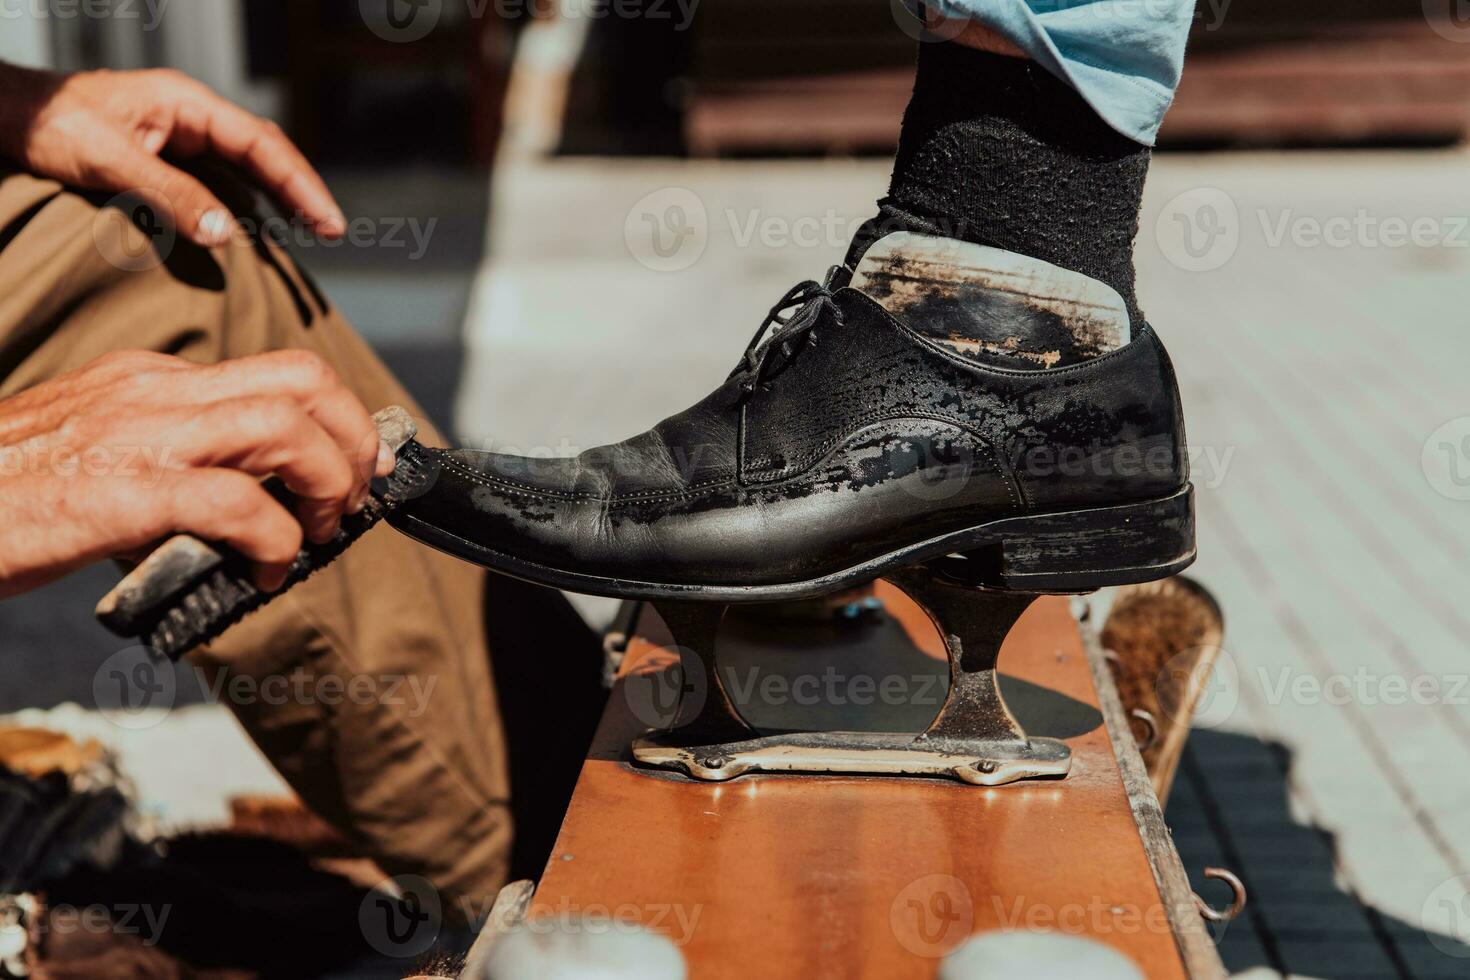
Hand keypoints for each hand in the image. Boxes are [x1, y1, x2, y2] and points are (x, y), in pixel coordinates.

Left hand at [0, 63, 344, 247]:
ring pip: (248, 166)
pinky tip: (262, 227)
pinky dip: (250, 203)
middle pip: (266, 153)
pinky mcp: (167, 157)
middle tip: (335, 231)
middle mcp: (191, 117)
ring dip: (282, 197)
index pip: (262, 145)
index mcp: (187, 105)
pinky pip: (222, 179)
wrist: (7, 113)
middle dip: (303, 190)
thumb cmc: (49, 125)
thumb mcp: (108, 160)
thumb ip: (169, 193)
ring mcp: (180, 136)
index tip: (330, 222)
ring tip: (315, 231)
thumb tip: (228, 233)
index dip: (301, 183)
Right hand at [0, 350, 394, 597]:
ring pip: (283, 426)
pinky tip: (265, 571)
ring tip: (318, 535)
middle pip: (304, 380)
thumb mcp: (100, 455)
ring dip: (327, 484)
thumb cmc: (7, 497)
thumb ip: (171, 460)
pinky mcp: (117, 491)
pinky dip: (275, 539)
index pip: (282, 374)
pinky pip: (234, 501)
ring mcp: (136, 436)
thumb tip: (248, 499)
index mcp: (153, 381)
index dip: (340, 423)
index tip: (356, 473)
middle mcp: (154, 393)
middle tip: (352, 504)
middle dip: (355, 442)